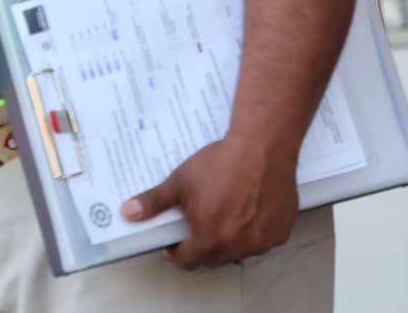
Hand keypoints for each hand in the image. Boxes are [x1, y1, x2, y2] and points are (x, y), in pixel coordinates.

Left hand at [120, 133, 298, 269]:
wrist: (262, 146)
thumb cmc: (221, 163)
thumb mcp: (180, 181)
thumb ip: (154, 202)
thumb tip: (127, 213)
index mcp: (209, 239)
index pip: (188, 260)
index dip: (178, 250)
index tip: (176, 240)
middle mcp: (236, 247)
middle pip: (214, 257)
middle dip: (203, 245)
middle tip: (200, 223)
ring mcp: (261, 241)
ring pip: (240, 250)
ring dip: (230, 239)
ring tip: (226, 213)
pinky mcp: (280, 231)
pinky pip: (263, 239)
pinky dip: (255, 230)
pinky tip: (250, 209)